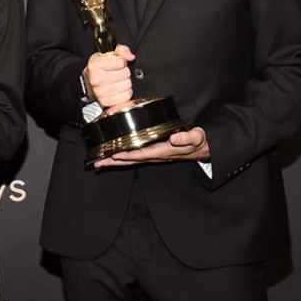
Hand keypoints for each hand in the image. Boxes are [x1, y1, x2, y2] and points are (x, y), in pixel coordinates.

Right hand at [83, 44, 134, 107]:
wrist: (89, 83)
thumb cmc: (101, 68)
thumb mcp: (109, 54)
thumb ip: (122, 50)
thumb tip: (130, 57)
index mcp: (94, 65)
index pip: (120, 62)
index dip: (122, 61)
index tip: (117, 63)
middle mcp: (95, 79)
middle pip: (125, 73)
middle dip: (124, 72)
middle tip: (117, 72)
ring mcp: (100, 92)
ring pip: (127, 85)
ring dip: (125, 82)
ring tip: (117, 80)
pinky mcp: (106, 101)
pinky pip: (126, 95)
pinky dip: (125, 92)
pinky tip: (118, 89)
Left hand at [94, 127, 209, 168]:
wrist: (202, 149)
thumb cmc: (197, 142)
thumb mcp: (196, 138)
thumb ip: (186, 138)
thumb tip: (174, 138)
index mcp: (164, 151)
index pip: (143, 154)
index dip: (128, 155)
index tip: (115, 155)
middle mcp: (155, 156)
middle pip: (131, 160)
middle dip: (114, 162)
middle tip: (98, 162)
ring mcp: (153, 156)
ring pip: (130, 161)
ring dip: (114, 162)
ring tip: (99, 162)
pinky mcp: (151, 154)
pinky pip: (134, 157)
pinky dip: (121, 158)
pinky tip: (112, 158)